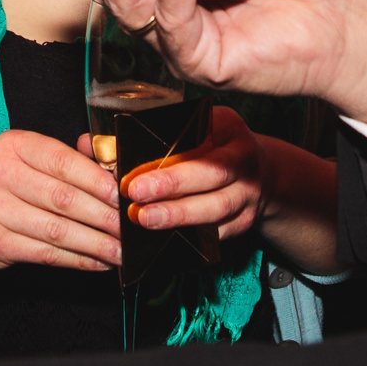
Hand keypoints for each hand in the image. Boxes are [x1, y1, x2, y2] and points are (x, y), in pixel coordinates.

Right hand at [0, 129, 121, 272]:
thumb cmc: (5, 184)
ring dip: (97, 243)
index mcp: (12, 146)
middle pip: (64, 198)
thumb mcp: (29, 159)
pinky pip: (47, 254)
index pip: (64, 162)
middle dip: (105, 216)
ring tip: (122, 250)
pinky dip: (79, 260)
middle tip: (131, 228)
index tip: (127, 195)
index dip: (100, 181)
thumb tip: (113, 158)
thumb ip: (69, 157)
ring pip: (59, 230)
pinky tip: (99, 262)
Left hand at [114, 105, 263, 238]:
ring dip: (178, 219)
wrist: (262, 172)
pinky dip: (189, 240)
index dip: (172, 170)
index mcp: (233, 135)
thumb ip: (165, 132)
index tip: (135, 181)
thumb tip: (104, 145)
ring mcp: (246, 200)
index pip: (202, 151)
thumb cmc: (219, 142)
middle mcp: (245, 168)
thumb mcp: (203, 123)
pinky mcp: (241, 225)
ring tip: (145, 221)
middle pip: (211, 183)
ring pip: (215, 214)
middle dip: (172, 193)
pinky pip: (215, 237)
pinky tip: (162, 242)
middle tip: (137, 205)